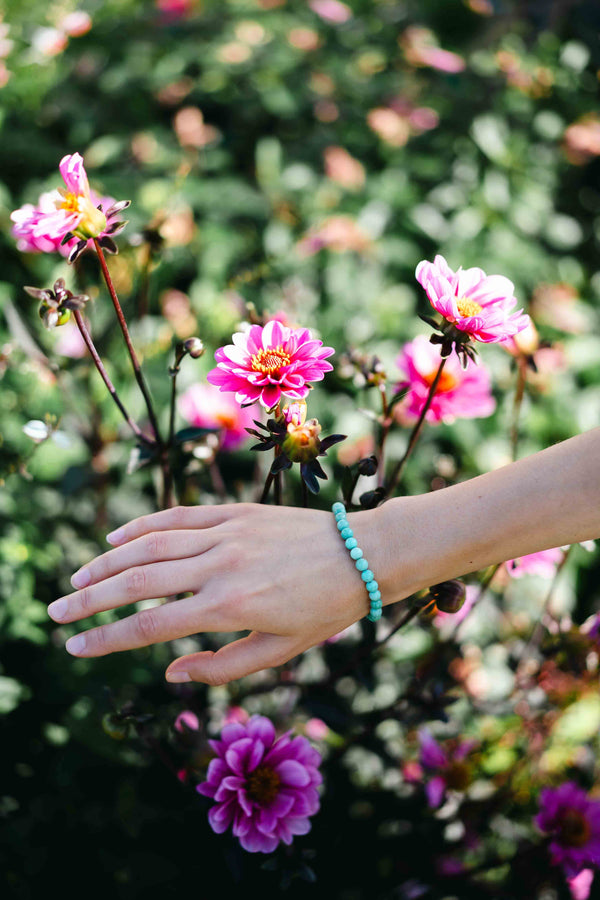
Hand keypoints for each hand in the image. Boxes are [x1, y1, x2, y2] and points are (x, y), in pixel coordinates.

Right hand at [48, 503, 385, 684]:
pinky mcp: (234, 512)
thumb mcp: (280, 651)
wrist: (362, 554)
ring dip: (107, 563)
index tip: (76, 647)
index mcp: (230, 607)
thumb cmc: (326, 610)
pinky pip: (178, 516)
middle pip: (136, 582)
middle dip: (90, 600)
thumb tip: (170, 672)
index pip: (149, 626)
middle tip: (57, 613)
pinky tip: (117, 538)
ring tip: (77, 580)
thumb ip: (221, 666)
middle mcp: (219, 566)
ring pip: (149, 546)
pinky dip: (143, 526)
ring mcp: (225, 533)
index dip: (107, 638)